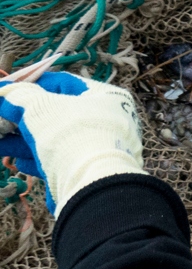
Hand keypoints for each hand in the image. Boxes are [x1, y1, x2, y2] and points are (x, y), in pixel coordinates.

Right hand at [0, 73, 144, 215]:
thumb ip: (19, 97)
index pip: (63, 83)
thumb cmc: (71, 133)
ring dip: (20, 139)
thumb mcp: (39, 107)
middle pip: (55, 113)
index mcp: (104, 97)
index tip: (8, 90)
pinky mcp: (85, 171)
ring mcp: (97, 147)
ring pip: (52, 138)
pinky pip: (56, 160)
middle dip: (21, 116)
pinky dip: (35, 159)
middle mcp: (105, 120)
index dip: (32, 84)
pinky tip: (18, 162)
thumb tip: (4, 92)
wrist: (92, 184)